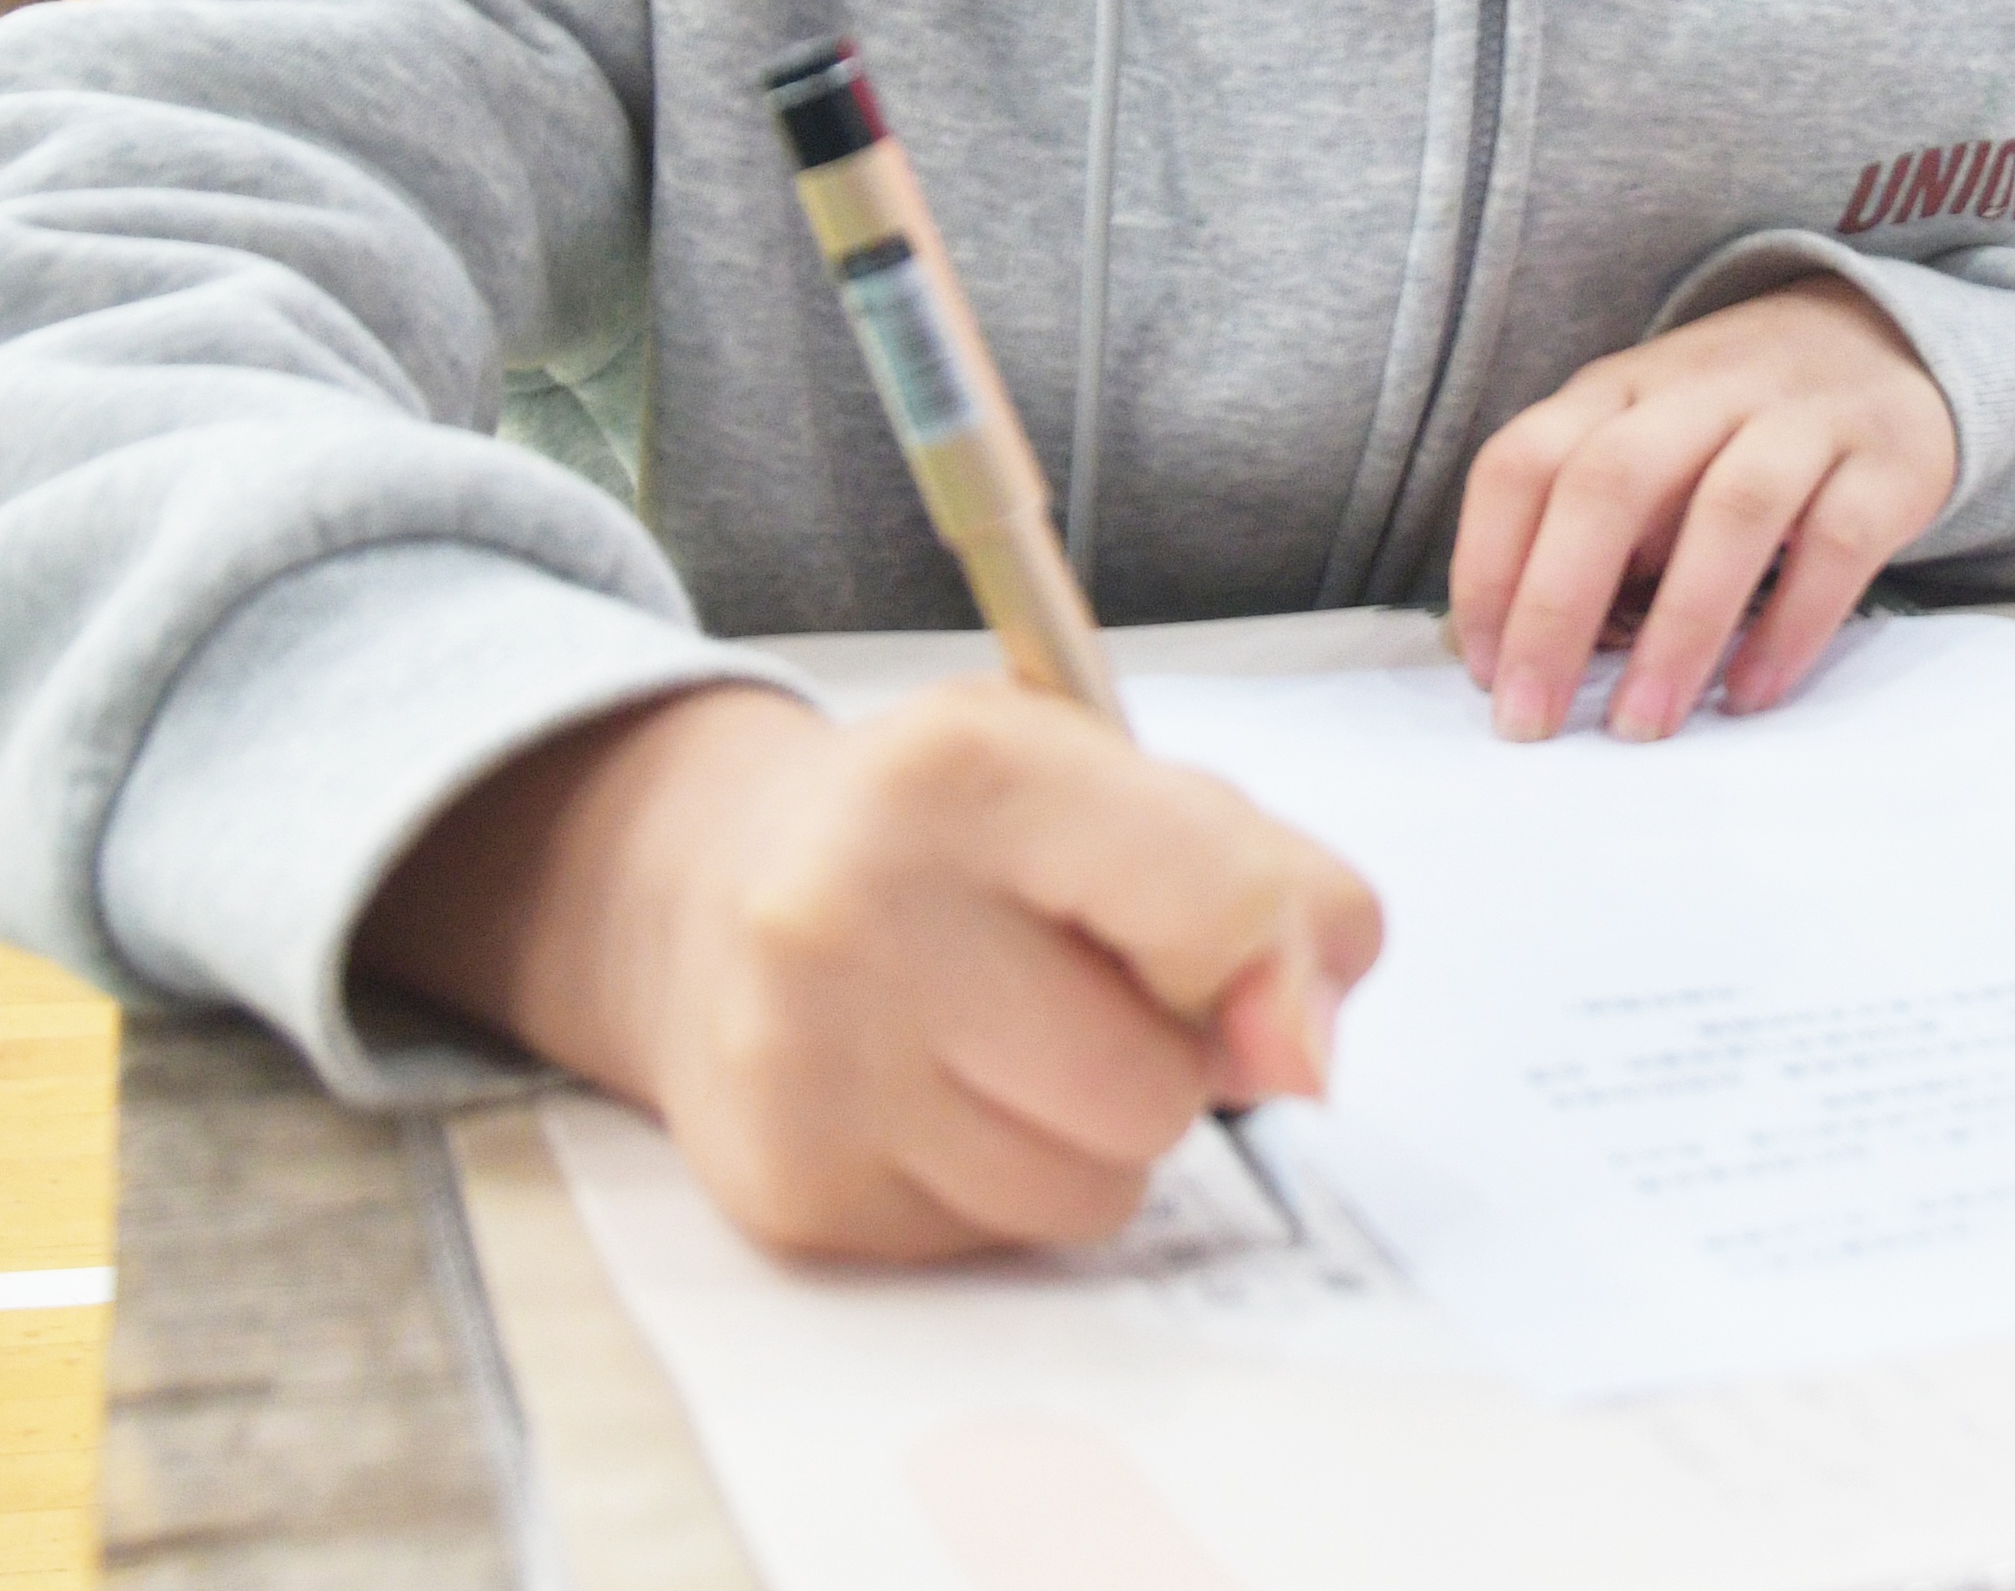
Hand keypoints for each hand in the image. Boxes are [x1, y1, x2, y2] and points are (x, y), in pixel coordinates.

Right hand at [360, 679, 1379, 1261]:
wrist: (706, 890)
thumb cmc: (948, 831)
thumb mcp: (1102, 778)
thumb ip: (1253, 883)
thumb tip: (1307, 1054)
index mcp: (964, 769)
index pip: (1219, 908)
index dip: (1278, 957)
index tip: (1271, 968)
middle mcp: (856, 909)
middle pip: (1155, 1088)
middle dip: (1161, 1056)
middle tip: (1081, 985)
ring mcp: (809, 1064)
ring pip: (1095, 1191)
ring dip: (1090, 1137)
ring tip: (1003, 1041)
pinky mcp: (794, 1192)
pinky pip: (1007, 1244)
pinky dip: (1004, 1184)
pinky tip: (936, 1097)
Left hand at [1448, 276, 1957, 745]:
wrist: (1883, 346)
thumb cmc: (1732, 426)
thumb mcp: (1645, 441)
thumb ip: (1589, 526)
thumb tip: (1527, 652)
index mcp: (1619, 387)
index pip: (1524, 461)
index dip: (1488, 567)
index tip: (1484, 671)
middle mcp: (1702, 389)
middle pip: (1610, 482)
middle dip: (1557, 609)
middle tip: (1535, 718)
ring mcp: (1802, 417)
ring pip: (1730, 510)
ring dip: (1677, 630)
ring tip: (1643, 724)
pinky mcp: (1889, 463)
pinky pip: (1837, 544)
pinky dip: (1789, 626)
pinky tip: (1749, 693)